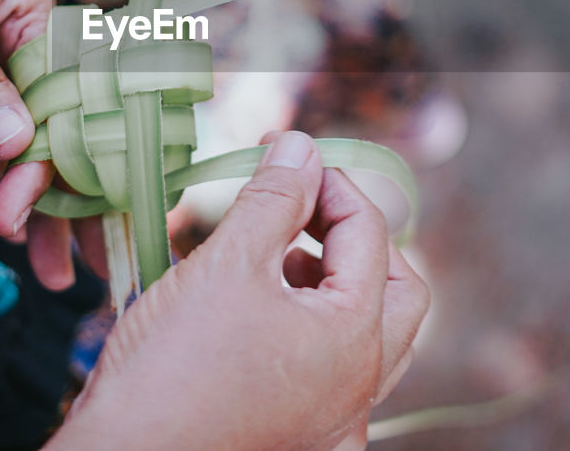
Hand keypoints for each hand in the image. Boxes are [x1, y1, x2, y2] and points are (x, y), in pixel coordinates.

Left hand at [0, 0, 101, 288]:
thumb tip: (21, 153)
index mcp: (31, 6)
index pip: (68, 99)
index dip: (57, 165)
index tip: (27, 218)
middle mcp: (21, 28)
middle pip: (60, 122)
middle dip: (68, 197)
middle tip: (76, 270)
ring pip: (23, 130)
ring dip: (33, 193)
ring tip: (48, 264)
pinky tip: (9, 208)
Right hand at [50, 131, 429, 450]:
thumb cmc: (171, 367)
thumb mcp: (226, 264)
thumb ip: (274, 198)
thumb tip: (301, 147)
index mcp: (354, 338)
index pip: (368, 233)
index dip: (327, 182)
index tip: (280, 157)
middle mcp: (358, 388)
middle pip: (397, 290)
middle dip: (355, 238)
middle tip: (305, 210)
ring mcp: (334, 422)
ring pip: (369, 339)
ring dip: (336, 287)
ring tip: (279, 259)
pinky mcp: (300, 438)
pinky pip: (334, 378)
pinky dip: (314, 334)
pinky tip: (266, 316)